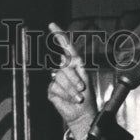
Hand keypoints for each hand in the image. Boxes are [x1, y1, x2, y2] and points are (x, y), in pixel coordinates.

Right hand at [47, 21, 95, 139]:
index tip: (52, 25)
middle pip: (65, 66)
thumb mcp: (85, 79)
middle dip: (74, 79)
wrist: (82, 113)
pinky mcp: (52, 90)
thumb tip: (65, 57)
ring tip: (77, 97)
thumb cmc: (87, 97)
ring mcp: (56, 80)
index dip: (59, 36)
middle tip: (81, 89)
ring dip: (71, 90)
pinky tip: (71, 100)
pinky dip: (65, 95)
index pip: (65, 47)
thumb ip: (76, 67)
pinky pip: (55, 88)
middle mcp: (64, 70)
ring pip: (60, 79)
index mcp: (73, 65)